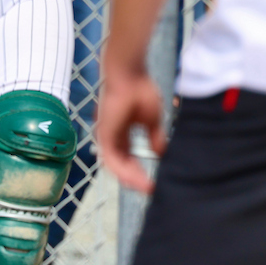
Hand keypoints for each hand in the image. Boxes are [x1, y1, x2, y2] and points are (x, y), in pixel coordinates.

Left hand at [95, 61, 166, 193]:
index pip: (127, 157)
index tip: (152, 182)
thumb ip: (154, 138)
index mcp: (121, 132)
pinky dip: (127, 172)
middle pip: (122, 165)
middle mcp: (111, 136)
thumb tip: (160, 154)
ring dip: (132, 179)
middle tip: (150, 190)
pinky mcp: (105, 136)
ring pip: (117, 167)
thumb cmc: (140, 89)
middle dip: (136, 179)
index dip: (139, 171)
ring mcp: (106, 136)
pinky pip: (113, 161)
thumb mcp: (152, 120)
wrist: (129, 73)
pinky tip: (141, 179)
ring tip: (148, 188)